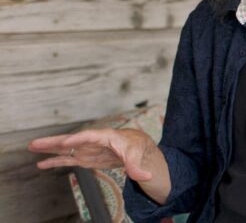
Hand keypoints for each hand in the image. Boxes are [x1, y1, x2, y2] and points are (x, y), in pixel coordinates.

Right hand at [28, 128, 155, 181]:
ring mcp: (87, 150)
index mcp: (105, 136)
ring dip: (49, 149)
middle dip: (54, 142)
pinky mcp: (85, 158)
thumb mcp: (137, 156)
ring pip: (65, 149)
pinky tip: (41, 164)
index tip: (65, 143)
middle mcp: (92, 142)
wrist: (135, 146)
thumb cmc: (135, 145)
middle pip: (71, 140)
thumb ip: (137, 167)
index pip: (89, 136)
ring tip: (31, 147)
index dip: (77, 139)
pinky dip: (55, 162)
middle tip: (35, 143)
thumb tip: (145, 177)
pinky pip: (67, 160)